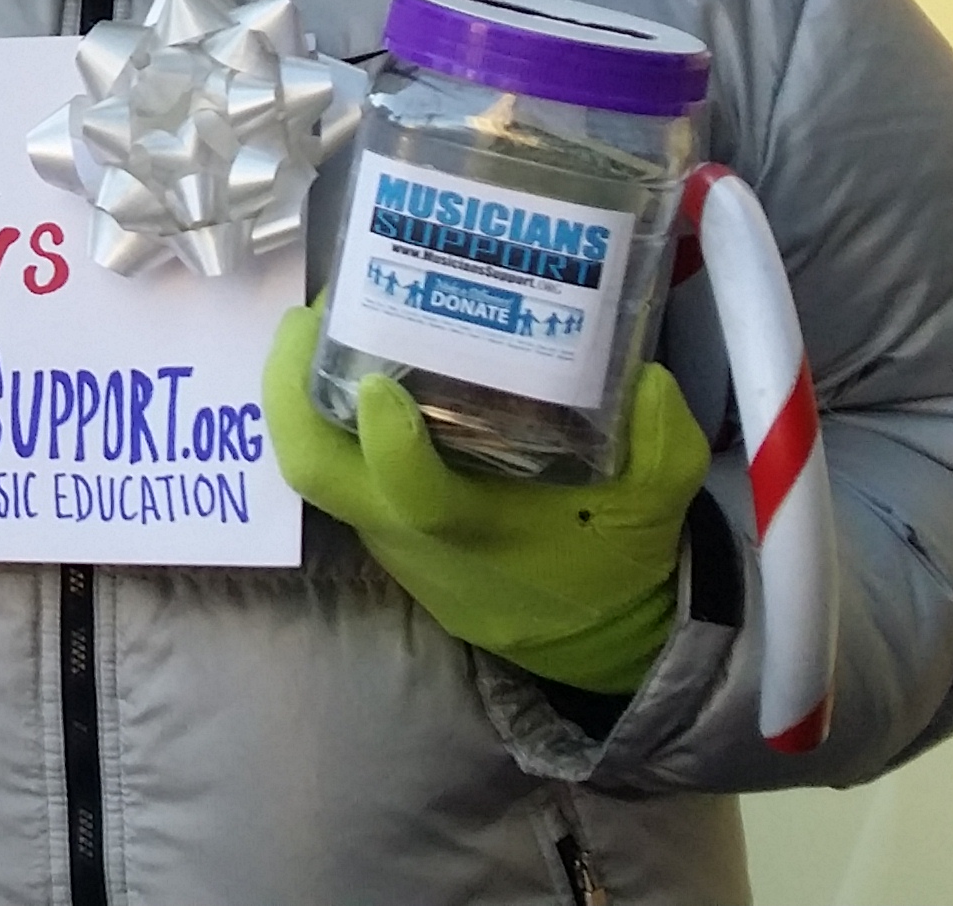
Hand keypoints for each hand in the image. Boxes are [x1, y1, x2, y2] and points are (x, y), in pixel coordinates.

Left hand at [261, 304, 708, 695]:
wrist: (589, 637)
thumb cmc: (612, 564)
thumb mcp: (657, 506)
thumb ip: (662, 445)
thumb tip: (645, 377)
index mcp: (473, 530)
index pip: (412, 495)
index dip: (389, 444)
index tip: (380, 382)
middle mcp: (410, 530)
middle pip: (314, 473)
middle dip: (290, 392)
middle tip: (308, 316)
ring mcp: (386, 528)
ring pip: (313, 465)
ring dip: (299, 394)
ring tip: (321, 318)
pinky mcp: (384, 521)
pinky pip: (336, 465)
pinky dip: (326, 413)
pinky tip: (353, 353)